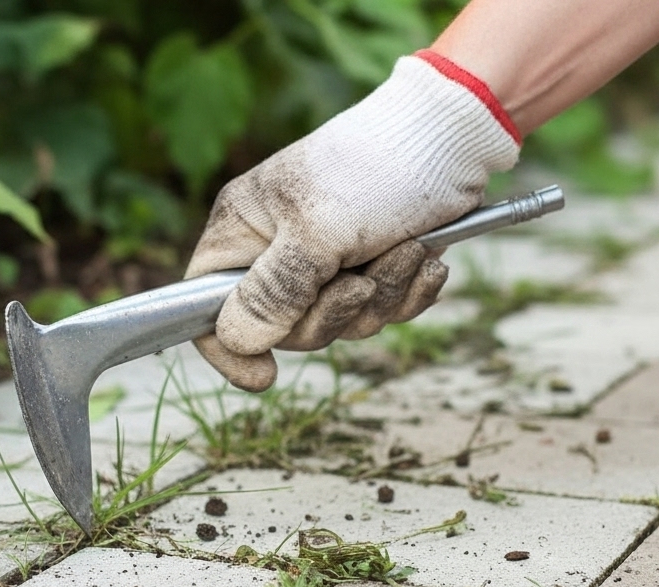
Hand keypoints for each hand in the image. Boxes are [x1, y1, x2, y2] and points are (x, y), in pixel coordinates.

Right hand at [185, 51, 520, 390]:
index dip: (230, 346)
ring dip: (383, 296)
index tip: (266, 377)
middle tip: (364, 280)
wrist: (451, 136)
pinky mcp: (371, 262)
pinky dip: (406, 291)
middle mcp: (277, 247)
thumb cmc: (374, 168)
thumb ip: (274, 290)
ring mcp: (326, 258)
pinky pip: (379, 309)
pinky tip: (426, 260)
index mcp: (243, 229)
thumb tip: (237, 338)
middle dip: (335, 312)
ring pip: (341, 321)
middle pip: (285, 326)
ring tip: (406, 251)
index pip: (207, 306)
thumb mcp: (318, 232)